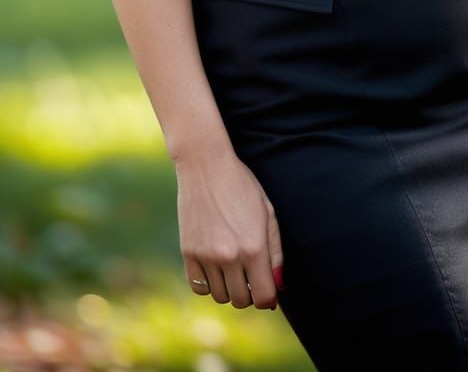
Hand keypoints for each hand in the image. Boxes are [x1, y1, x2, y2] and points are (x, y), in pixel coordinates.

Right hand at [175, 148, 283, 309]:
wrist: (206, 166)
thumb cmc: (242, 186)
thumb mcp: (267, 212)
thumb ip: (275, 252)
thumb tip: (279, 284)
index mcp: (254, 247)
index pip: (264, 296)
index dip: (269, 299)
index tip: (268, 290)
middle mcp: (230, 256)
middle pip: (242, 301)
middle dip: (250, 293)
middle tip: (250, 275)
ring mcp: (207, 256)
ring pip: (220, 296)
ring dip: (229, 288)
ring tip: (232, 268)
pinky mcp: (188, 253)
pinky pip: (199, 287)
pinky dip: (208, 284)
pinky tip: (214, 267)